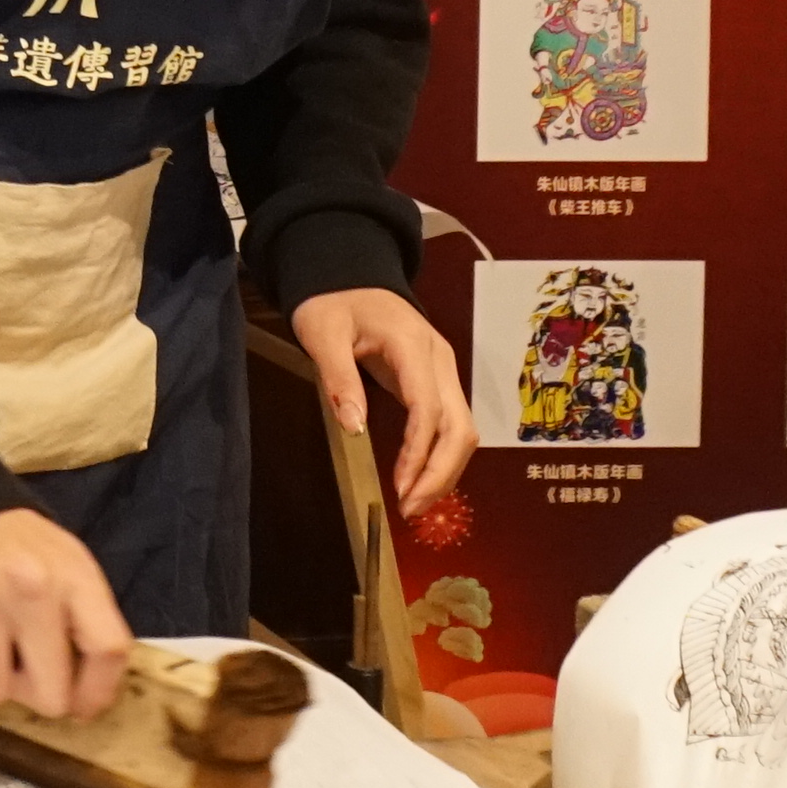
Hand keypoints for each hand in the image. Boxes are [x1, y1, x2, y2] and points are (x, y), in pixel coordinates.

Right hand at [0, 509, 130, 720]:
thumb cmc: (29, 557)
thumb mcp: (75, 575)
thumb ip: (90, 631)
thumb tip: (83, 706)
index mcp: (75, 575)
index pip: (106, 651)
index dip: (96, 692)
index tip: (80, 707)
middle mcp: (28, 582)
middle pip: (48, 695)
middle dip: (36, 691)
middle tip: (24, 666)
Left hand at [299, 284, 473, 522]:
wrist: (351, 278)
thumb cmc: (335, 303)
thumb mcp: (323, 333)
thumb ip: (339, 378)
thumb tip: (354, 428)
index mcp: (414, 345)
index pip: (429, 407)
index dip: (419, 451)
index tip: (401, 487)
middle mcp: (440, 361)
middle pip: (460, 426)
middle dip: (440, 473)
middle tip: (410, 509)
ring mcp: (444, 373)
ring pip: (463, 430)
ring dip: (444, 472)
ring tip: (414, 504)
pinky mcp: (438, 384)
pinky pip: (451, 426)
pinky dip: (441, 458)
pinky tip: (421, 482)